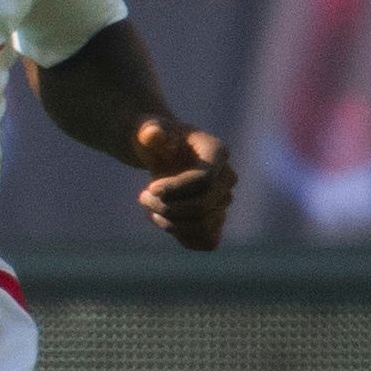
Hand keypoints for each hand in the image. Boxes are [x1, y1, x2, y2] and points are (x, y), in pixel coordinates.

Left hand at [133, 118, 235, 250]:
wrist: (161, 152)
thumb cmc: (155, 138)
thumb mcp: (147, 129)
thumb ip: (150, 131)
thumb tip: (154, 135)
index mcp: (217, 151)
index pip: (205, 179)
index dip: (176, 189)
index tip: (151, 187)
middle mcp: (227, 177)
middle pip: (204, 206)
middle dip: (169, 207)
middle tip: (143, 197)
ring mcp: (224, 200)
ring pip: (205, 227)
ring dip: (171, 224)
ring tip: (150, 209)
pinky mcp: (216, 219)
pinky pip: (208, 241)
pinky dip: (181, 236)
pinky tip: (162, 219)